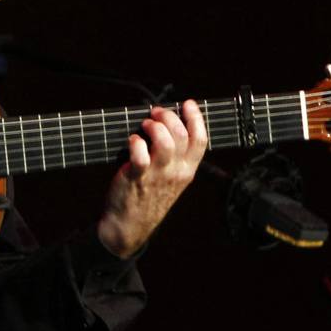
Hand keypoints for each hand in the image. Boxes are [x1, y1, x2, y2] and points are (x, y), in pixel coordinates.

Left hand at [96, 101, 206, 257]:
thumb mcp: (172, 180)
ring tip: (145, 125)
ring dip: (154, 126)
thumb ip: (176, 158)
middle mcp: (176, 172)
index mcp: (187, 170)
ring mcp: (157, 175)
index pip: (201, 140)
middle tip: (156, 113)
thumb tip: (169, 127)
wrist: (130, 226)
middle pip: (182, 135)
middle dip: (169, 116)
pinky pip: (140, 155)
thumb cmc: (149, 198)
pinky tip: (132, 140)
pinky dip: (136, 142)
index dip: (196, 118)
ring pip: (165, 142)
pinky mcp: (137, 177)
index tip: (188, 104)